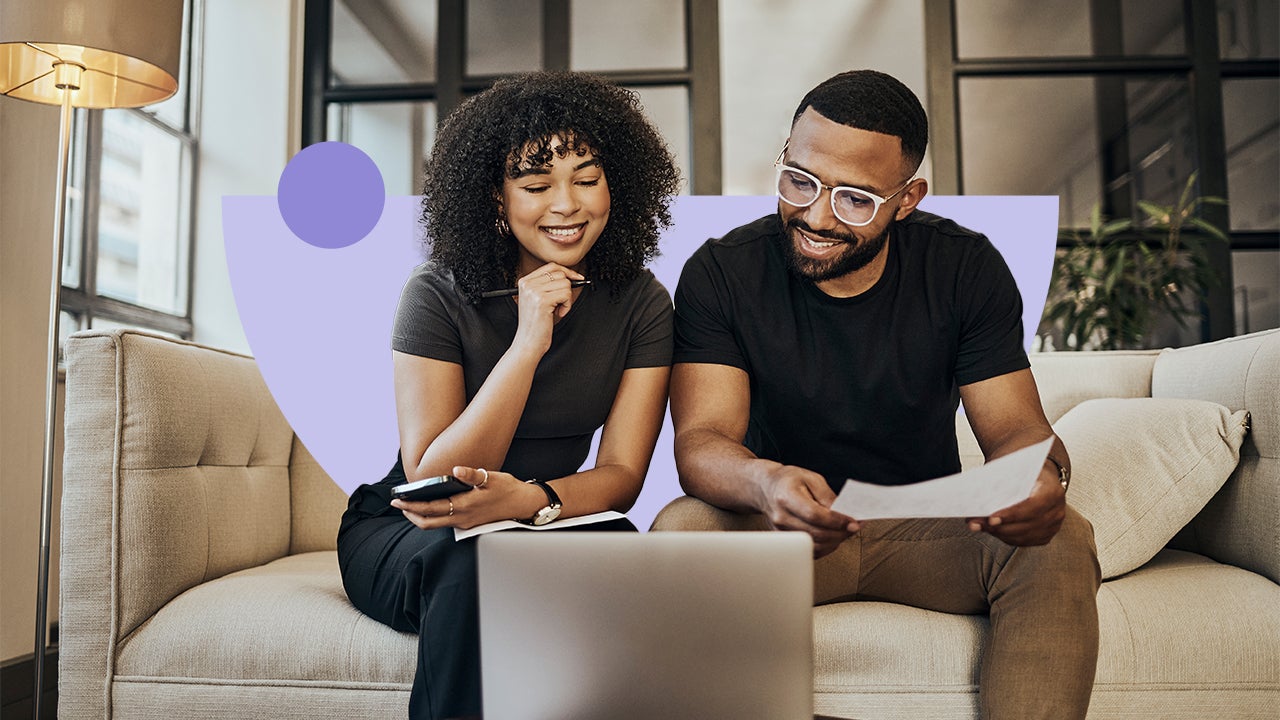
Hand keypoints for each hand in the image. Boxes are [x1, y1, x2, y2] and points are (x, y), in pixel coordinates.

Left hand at [391, 466, 542, 529]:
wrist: (524, 504)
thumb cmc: (508, 489)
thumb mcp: (491, 477)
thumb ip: (471, 474)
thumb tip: (455, 469)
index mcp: (464, 506)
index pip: (431, 509)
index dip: (412, 505)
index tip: (398, 499)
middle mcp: (462, 519)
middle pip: (428, 522)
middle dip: (410, 514)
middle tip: (398, 504)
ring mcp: (465, 523)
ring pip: (436, 525)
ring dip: (420, 516)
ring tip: (410, 505)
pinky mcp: (469, 523)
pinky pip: (445, 523)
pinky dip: (432, 516)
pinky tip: (431, 506)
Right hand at [511, 263, 585, 355]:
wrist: (528, 342)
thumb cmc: (535, 324)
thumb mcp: (537, 299)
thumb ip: (548, 285)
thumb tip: (571, 275)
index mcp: (524, 281)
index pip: (551, 266)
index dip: (567, 271)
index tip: (577, 278)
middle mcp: (528, 284)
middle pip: (560, 274)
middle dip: (566, 289)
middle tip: (560, 304)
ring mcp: (534, 291)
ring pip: (565, 284)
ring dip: (567, 299)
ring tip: (557, 310)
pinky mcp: (543, 300)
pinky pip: (566, 294)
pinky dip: (567, 306)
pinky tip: (558, 314)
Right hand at [756, 464, 859, 557]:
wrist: (766, 488)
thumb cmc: (789, 481)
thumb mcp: (812, 479)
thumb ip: (828, 497)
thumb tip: (845, 514)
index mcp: (786, 496)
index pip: (815, 515)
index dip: (837, 521)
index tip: (853, 522)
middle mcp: (781, 517)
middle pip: (816, 533)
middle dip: (840, 533)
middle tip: (854, 527)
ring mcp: (782, 531)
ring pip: (815, 545)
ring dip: (835, 541)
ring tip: (845, 531)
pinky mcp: (786, 540)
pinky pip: (810, 550)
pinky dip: (826, 546)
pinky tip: (833, 536)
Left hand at [966, 464, 1065, 545]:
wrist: (1039, 476)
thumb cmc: (1023, 470)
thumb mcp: (1015, 468)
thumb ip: (1001, 481)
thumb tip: (978, 497)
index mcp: (1052, 490)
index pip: (1033, 506)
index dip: (1012, 514)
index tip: (991, 519)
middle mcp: (1057, 510)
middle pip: (1027, 525)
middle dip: (999, 526)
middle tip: (976, 524)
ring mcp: (1054, 525)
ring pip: (1023, 536)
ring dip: (998, 533)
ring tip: (978, 527)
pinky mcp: (1046, 535)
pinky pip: (1024, 541)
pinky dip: (1006, 537)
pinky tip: (991, 530)